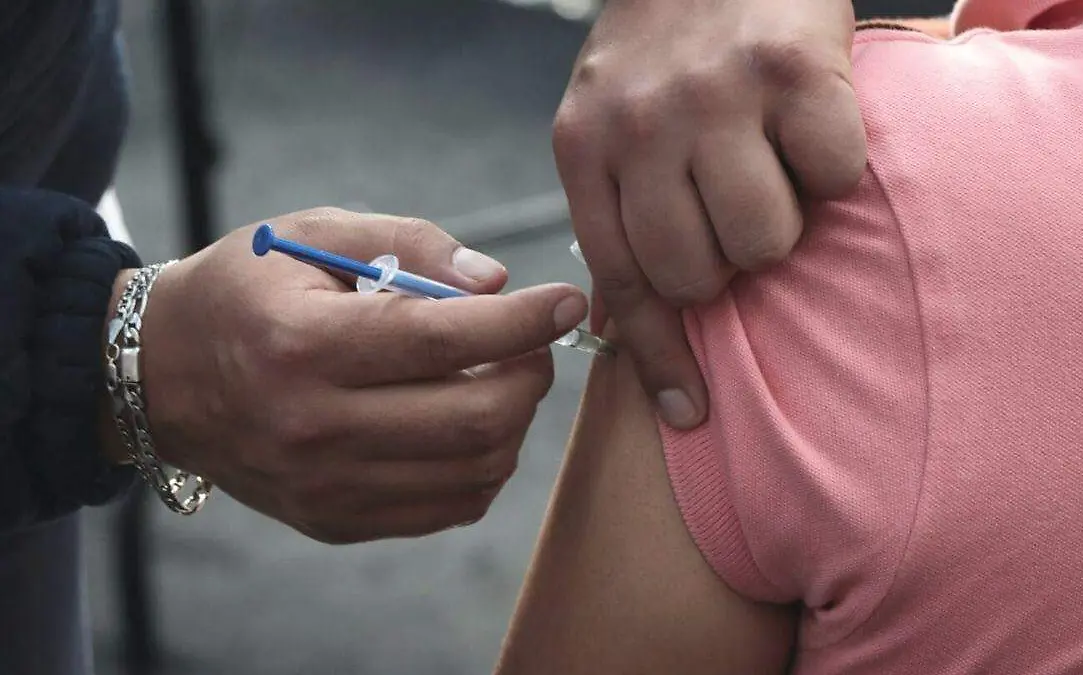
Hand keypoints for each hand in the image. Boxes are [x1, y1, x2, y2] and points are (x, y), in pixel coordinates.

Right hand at [133, 208, 587, 542]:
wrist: (163, 376)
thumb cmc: (244, 291)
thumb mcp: (312, 232)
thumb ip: (411, 242)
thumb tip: (497, 283)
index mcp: (303, 344)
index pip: (442, 340)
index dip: (523, 321)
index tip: (564, 301)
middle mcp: (313, 426)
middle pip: (473, 418)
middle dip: (529, 373)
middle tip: (531, 342)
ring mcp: (325, 485)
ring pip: (473, 469)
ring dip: (514, 420)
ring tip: (498, 376)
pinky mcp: (337, 521)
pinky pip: (449, 506)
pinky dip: (485, 465)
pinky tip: (471, 422)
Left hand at [553, 0, 863, 428]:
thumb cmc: (666, 42)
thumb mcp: (607, 117)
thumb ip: (615, 210)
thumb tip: (620, 324)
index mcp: (584, 146)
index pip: (621, 281)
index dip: (659, 358)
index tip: (691, 415)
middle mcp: (640, 126)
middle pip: (696, 276)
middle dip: (725, 260)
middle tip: (736, 205)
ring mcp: (713, 98)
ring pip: (764, 241)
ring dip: (780, 216)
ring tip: (771, 160)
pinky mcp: (792, 70)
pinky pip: (832, 179)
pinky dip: (832, 164)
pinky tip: (809, 122)